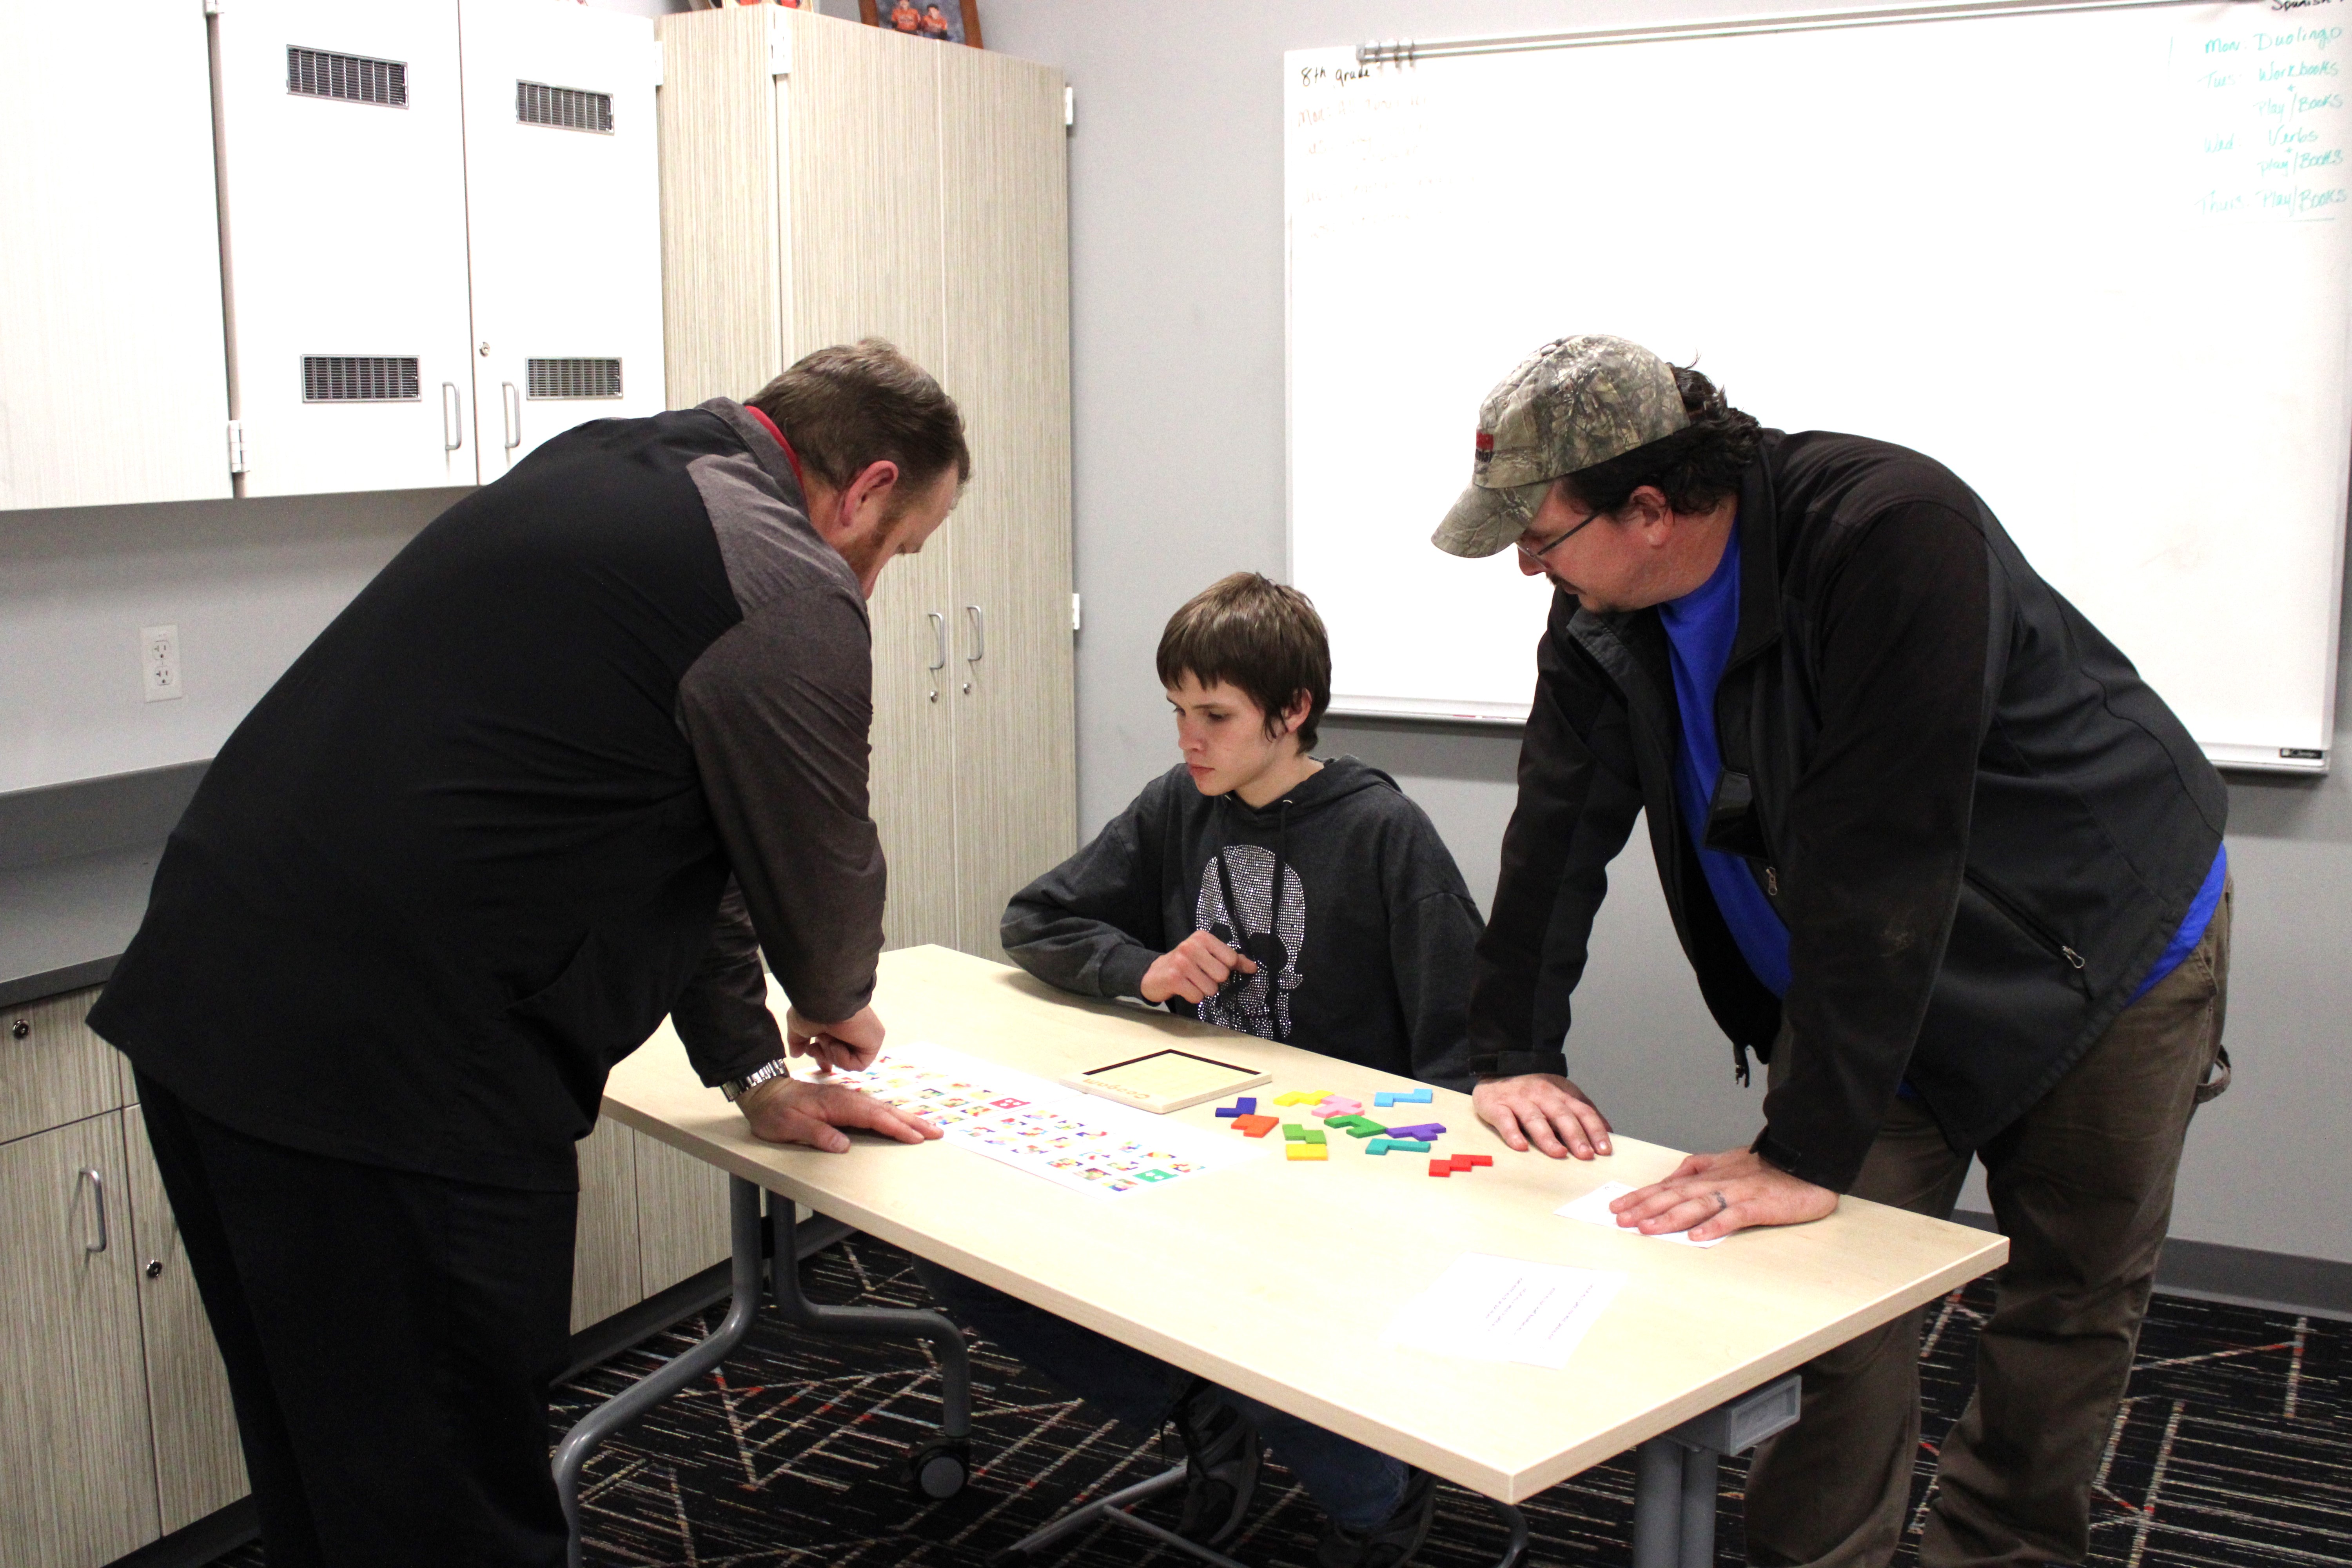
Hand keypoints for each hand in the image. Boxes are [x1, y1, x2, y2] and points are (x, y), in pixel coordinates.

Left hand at [737, 1076, 939, 1153]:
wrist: (764, 1092)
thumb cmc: (775, 1112)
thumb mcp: (789, 1127)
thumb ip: (817, 1134)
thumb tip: (843, 1145)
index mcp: (837, 1104)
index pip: (873, 1117)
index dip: (896, 1128)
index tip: (916, 1137)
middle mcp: (846, 1098)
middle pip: (885, 1111)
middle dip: (912, 1121)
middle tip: (937, 1131)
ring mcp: (846, 1098)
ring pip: (882, 1108)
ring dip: (905, 1117)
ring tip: (926, 1126)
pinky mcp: (844, 1101)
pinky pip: (874, 1108)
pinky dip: (891, 1114)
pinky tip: (898, 1119)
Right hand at [785, 1005, 884, 1072]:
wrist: (826, 1003)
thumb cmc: (811, 1010)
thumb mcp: (798, 1026)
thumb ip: (797, 1041)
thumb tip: (795, 1054)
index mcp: (837, 1024)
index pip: (834, 1045)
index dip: (825, 1058)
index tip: (820, 1067)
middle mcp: (852, 1028)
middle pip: (841, 1056)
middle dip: (826, 1057)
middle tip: (814, 1050)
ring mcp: (864, 1035)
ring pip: (847, 1061)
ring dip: (831, 1053)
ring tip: (826, 1038)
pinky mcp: (874, 1041)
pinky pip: (859, 1064)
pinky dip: (843, 1058)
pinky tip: (837, 1044)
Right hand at [1139, 929, 1256, 1004]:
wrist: (1154, 973)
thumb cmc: (1185, 964)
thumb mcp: (1207, 955)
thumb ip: (1231, 959)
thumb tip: (1253, 967)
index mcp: (1203, 937)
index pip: (1231, 958)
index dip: (1227, 968)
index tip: (1214, 968)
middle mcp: (1191, 946)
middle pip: (1222, 975)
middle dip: (1214, 981)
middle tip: (1200, 976)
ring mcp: (1181, 962)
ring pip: (1211, 988)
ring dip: (1203, 990)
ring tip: (1191, 982)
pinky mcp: (1174, 979)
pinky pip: (1197, 996)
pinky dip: (1193, 997)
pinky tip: (1184, 988)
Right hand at [1472, 1073, 1613, 1158]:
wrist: (1496, 1071)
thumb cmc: (1533, 1092)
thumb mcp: (1561, 1095)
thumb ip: (1583, 1111)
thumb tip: (1609, 1130)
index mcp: (1560, 1093)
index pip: (1582, 1111)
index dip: (1595, 1130)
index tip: (1604, 1150)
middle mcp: (1542, 1094)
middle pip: (1561, 1115)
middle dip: (1575, 1135)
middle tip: (1586, 1155)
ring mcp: (1519, 1099)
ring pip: (1535, 1118)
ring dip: (1548, 1137)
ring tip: (1559, 1153)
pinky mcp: (1496, 1106)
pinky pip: (1505, 1120)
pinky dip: (1512, 1133)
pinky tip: (1521, 1147)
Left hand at [1610, 1147, 1836, 1242]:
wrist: (1806, 1164)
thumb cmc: (1767, 1167)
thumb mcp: (1726, 1162)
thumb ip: (1698, 1168)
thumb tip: (1671, 1178)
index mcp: (1708, 1174)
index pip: (1667, 1186)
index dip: (1641, 1196)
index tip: (1617, 1206)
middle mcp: (1717, 1182)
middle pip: (1675, 1195)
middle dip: (1645, 1207)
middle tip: (1620, 1219)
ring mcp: (1737, 1193)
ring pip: (1697, 1205)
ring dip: (1670, 1217)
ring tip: (1647, 1228)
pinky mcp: (1758, 1206)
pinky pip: (1733, 1216)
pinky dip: (1714, 1226)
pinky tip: (1697, 1237)